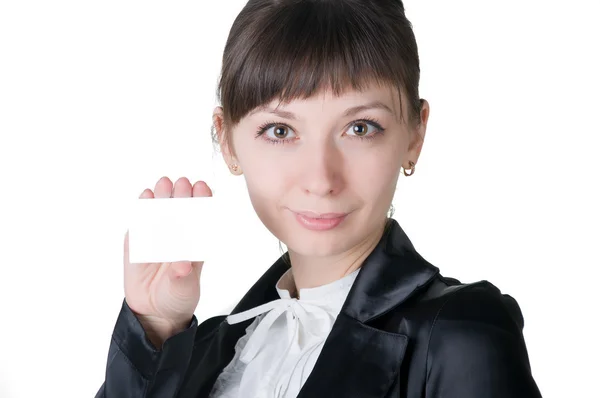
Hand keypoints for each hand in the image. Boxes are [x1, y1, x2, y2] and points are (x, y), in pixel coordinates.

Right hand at [123, 176, 211, 346]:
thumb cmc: (177, 297)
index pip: (200, 218)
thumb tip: (183, 265)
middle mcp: (177, 237)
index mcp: (195, 244)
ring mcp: (157, 237)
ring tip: (164, 184)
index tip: (202, 188)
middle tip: (182, 183)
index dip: (202, 201)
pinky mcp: (138, 241)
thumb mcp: (183, 289)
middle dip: (182, 195)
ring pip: (160, 212)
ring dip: (162, 196)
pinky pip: (140, 222)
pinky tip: (146, 196)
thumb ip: (183, 277)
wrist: (153, 312)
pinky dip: (142, 209)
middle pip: (180, 210)